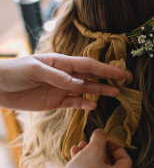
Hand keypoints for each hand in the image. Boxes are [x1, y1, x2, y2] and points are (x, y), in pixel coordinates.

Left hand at [0, 53, 130, 110]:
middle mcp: (65, 74)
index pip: (88, 65)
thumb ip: (58, 76)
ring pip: (86, 89)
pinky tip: (92, 106)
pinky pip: (73, 102)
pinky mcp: (55, 101)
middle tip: (125, 80)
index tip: (121, 72)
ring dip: (100, 91)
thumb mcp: (35, 69)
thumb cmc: (14, 71)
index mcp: (61, 62)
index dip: (106, 68)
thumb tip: (79, 84)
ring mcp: (61, 88)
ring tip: (115, 93)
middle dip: (108, 77)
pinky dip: (83, 104)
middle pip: (91, 76)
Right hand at [42, 129, 131, 167]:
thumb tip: (101, 132)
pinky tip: (73, 151)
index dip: (117, 146)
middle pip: (108, 162)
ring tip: (80, 144)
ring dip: (88, 152)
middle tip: (91, 140)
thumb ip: (99, 139)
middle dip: (99, 147)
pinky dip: (80, 160)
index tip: (105, 139)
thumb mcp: (93, 151)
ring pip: (94, 166)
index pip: (125, 160)